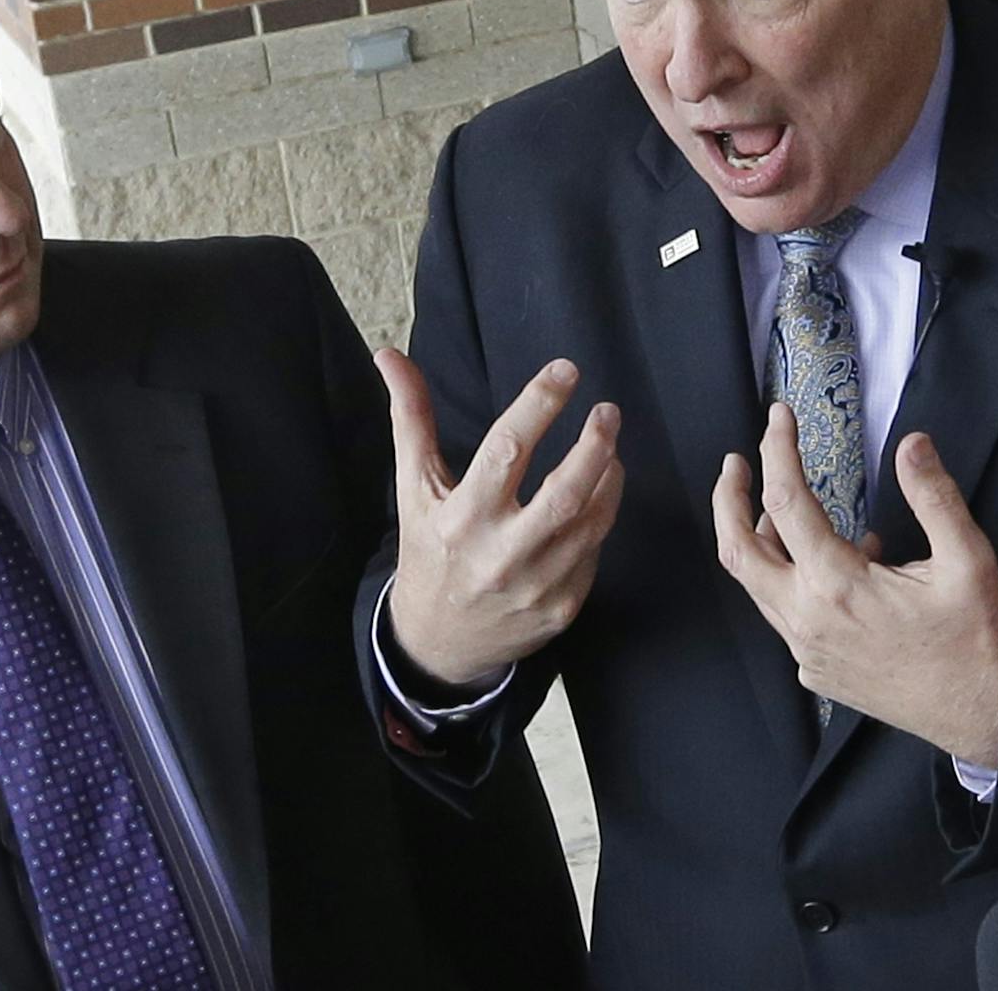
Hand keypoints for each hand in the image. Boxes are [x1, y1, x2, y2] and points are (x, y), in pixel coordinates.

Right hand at [379, 349, 624, 687]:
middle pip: (564, 493)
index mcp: (461, 517)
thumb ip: (411, 418)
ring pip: (590, 522)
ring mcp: (535, 586)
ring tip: (608, 446)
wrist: (439, 643)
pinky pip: (593, 552)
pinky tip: (598, 493)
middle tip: (608, 411)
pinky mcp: (561, 608)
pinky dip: (600, 516)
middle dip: (594, 445)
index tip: (565, 370)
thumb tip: (389, 354)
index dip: (540, 404)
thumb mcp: (415, 487)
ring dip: (608, 477)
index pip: (507, 449)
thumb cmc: (429, 551)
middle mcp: (500, 554)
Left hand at [713, 407, 997, 766]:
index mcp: (838, 585)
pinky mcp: (815, 671)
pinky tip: (827, 565)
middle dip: (728, 499)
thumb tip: (912, 444)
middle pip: (738, 550)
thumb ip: (934, 497)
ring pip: (757, 586)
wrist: (981, 715)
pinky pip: (783, 616)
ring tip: (777, 506)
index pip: (786, 501)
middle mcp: (808, 619)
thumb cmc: (975, 640)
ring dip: (757, 540)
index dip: (777, 450)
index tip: (778, 418)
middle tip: (736, 463)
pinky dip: (789, 580)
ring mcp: (806, 651)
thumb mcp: (968, 560)